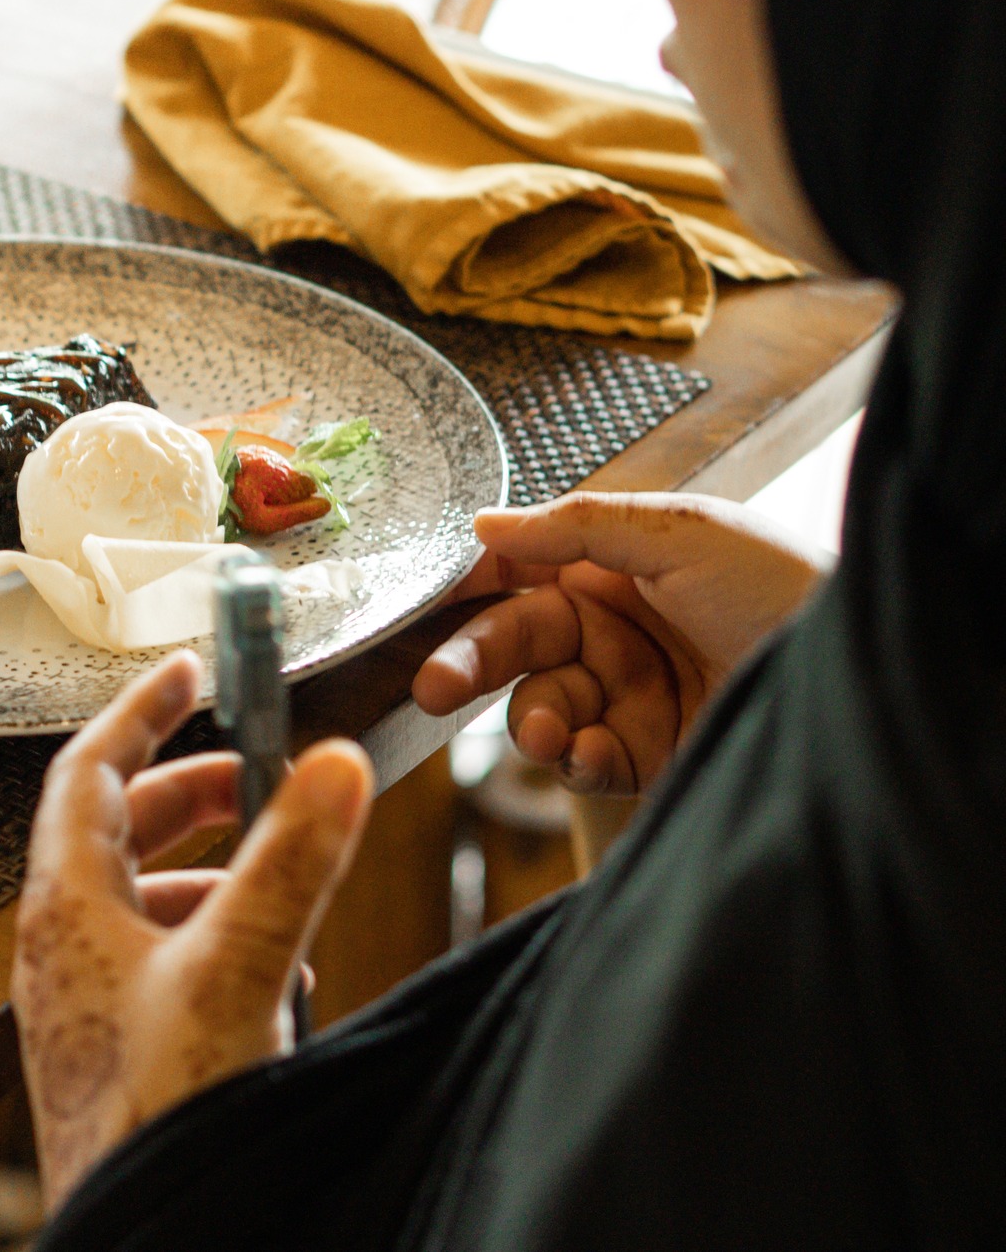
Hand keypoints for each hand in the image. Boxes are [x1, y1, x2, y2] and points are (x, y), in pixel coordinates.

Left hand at [13, 650, 373, 1209]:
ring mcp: (84, 1003)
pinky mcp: (114, 1051)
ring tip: (273, 871)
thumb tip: (330, 764)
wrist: (146, 1236)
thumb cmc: (158, 1118)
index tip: (186, 670)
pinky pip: (155, 961)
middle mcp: (62, 948)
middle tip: (254, 770)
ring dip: (207, 865)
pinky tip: (268, 972)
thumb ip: (288, 868)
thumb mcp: (236, 975)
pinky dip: (211, 936)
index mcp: (66, 908)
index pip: (89, 772)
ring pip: (138, 898)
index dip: (140, 711)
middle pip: (116, 831)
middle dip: (189, 789)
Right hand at [413, 492, 831, 794]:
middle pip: (513, 643)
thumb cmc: (787, 587)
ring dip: (533, 719)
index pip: (518, 572)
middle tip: (433, 686)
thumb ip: (578, 525)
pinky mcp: (645, 756)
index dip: (470, 588)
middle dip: (470, 664)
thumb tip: (484, 523)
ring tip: (551, 730)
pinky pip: (582, 761)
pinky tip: (592, 751)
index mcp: (615, 566)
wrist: (856, 685)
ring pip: (538, 707)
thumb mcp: (683, 531)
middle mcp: (613, 629)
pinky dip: (577, 759)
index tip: (428, 604)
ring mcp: (627, 695)